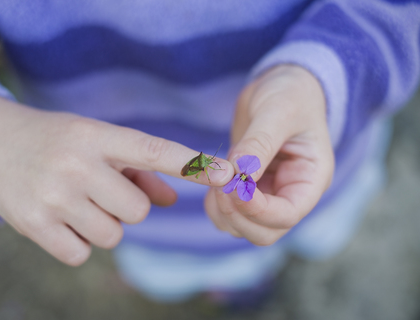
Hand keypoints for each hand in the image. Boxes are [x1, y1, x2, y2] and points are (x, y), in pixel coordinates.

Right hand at [0, 97, 233, 264]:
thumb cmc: (58, 140)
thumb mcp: (96, 141)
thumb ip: (139, 170)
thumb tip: (174, 202)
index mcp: (96, 136)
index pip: (153, 151)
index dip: (192, 164)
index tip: (227, 174)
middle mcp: (76, 164)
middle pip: (139, 210)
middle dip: (129, 206)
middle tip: (102, 190)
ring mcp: (53, 196)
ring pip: (114, 234)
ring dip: (104, 224)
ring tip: (79, 202)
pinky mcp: (33, 225)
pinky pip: (82, 253)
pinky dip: (78, 242)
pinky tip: (61, 219)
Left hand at [205, 65, 334, 244]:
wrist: (282, 86)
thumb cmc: (291, 94)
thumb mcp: (278, 112)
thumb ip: (259, 144)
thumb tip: (237, 176)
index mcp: (310, 179)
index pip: (286, 215)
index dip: (257, 208)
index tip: (233, 185)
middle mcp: (291, 194)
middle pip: (265, 232)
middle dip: (238, 215)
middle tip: (220, 186)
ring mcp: (269, 194)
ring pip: (244, 228)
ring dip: (224, 212)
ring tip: (215, 180)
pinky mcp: (249, 189)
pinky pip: (230, 214)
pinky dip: (217, 207)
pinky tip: (212, 183)